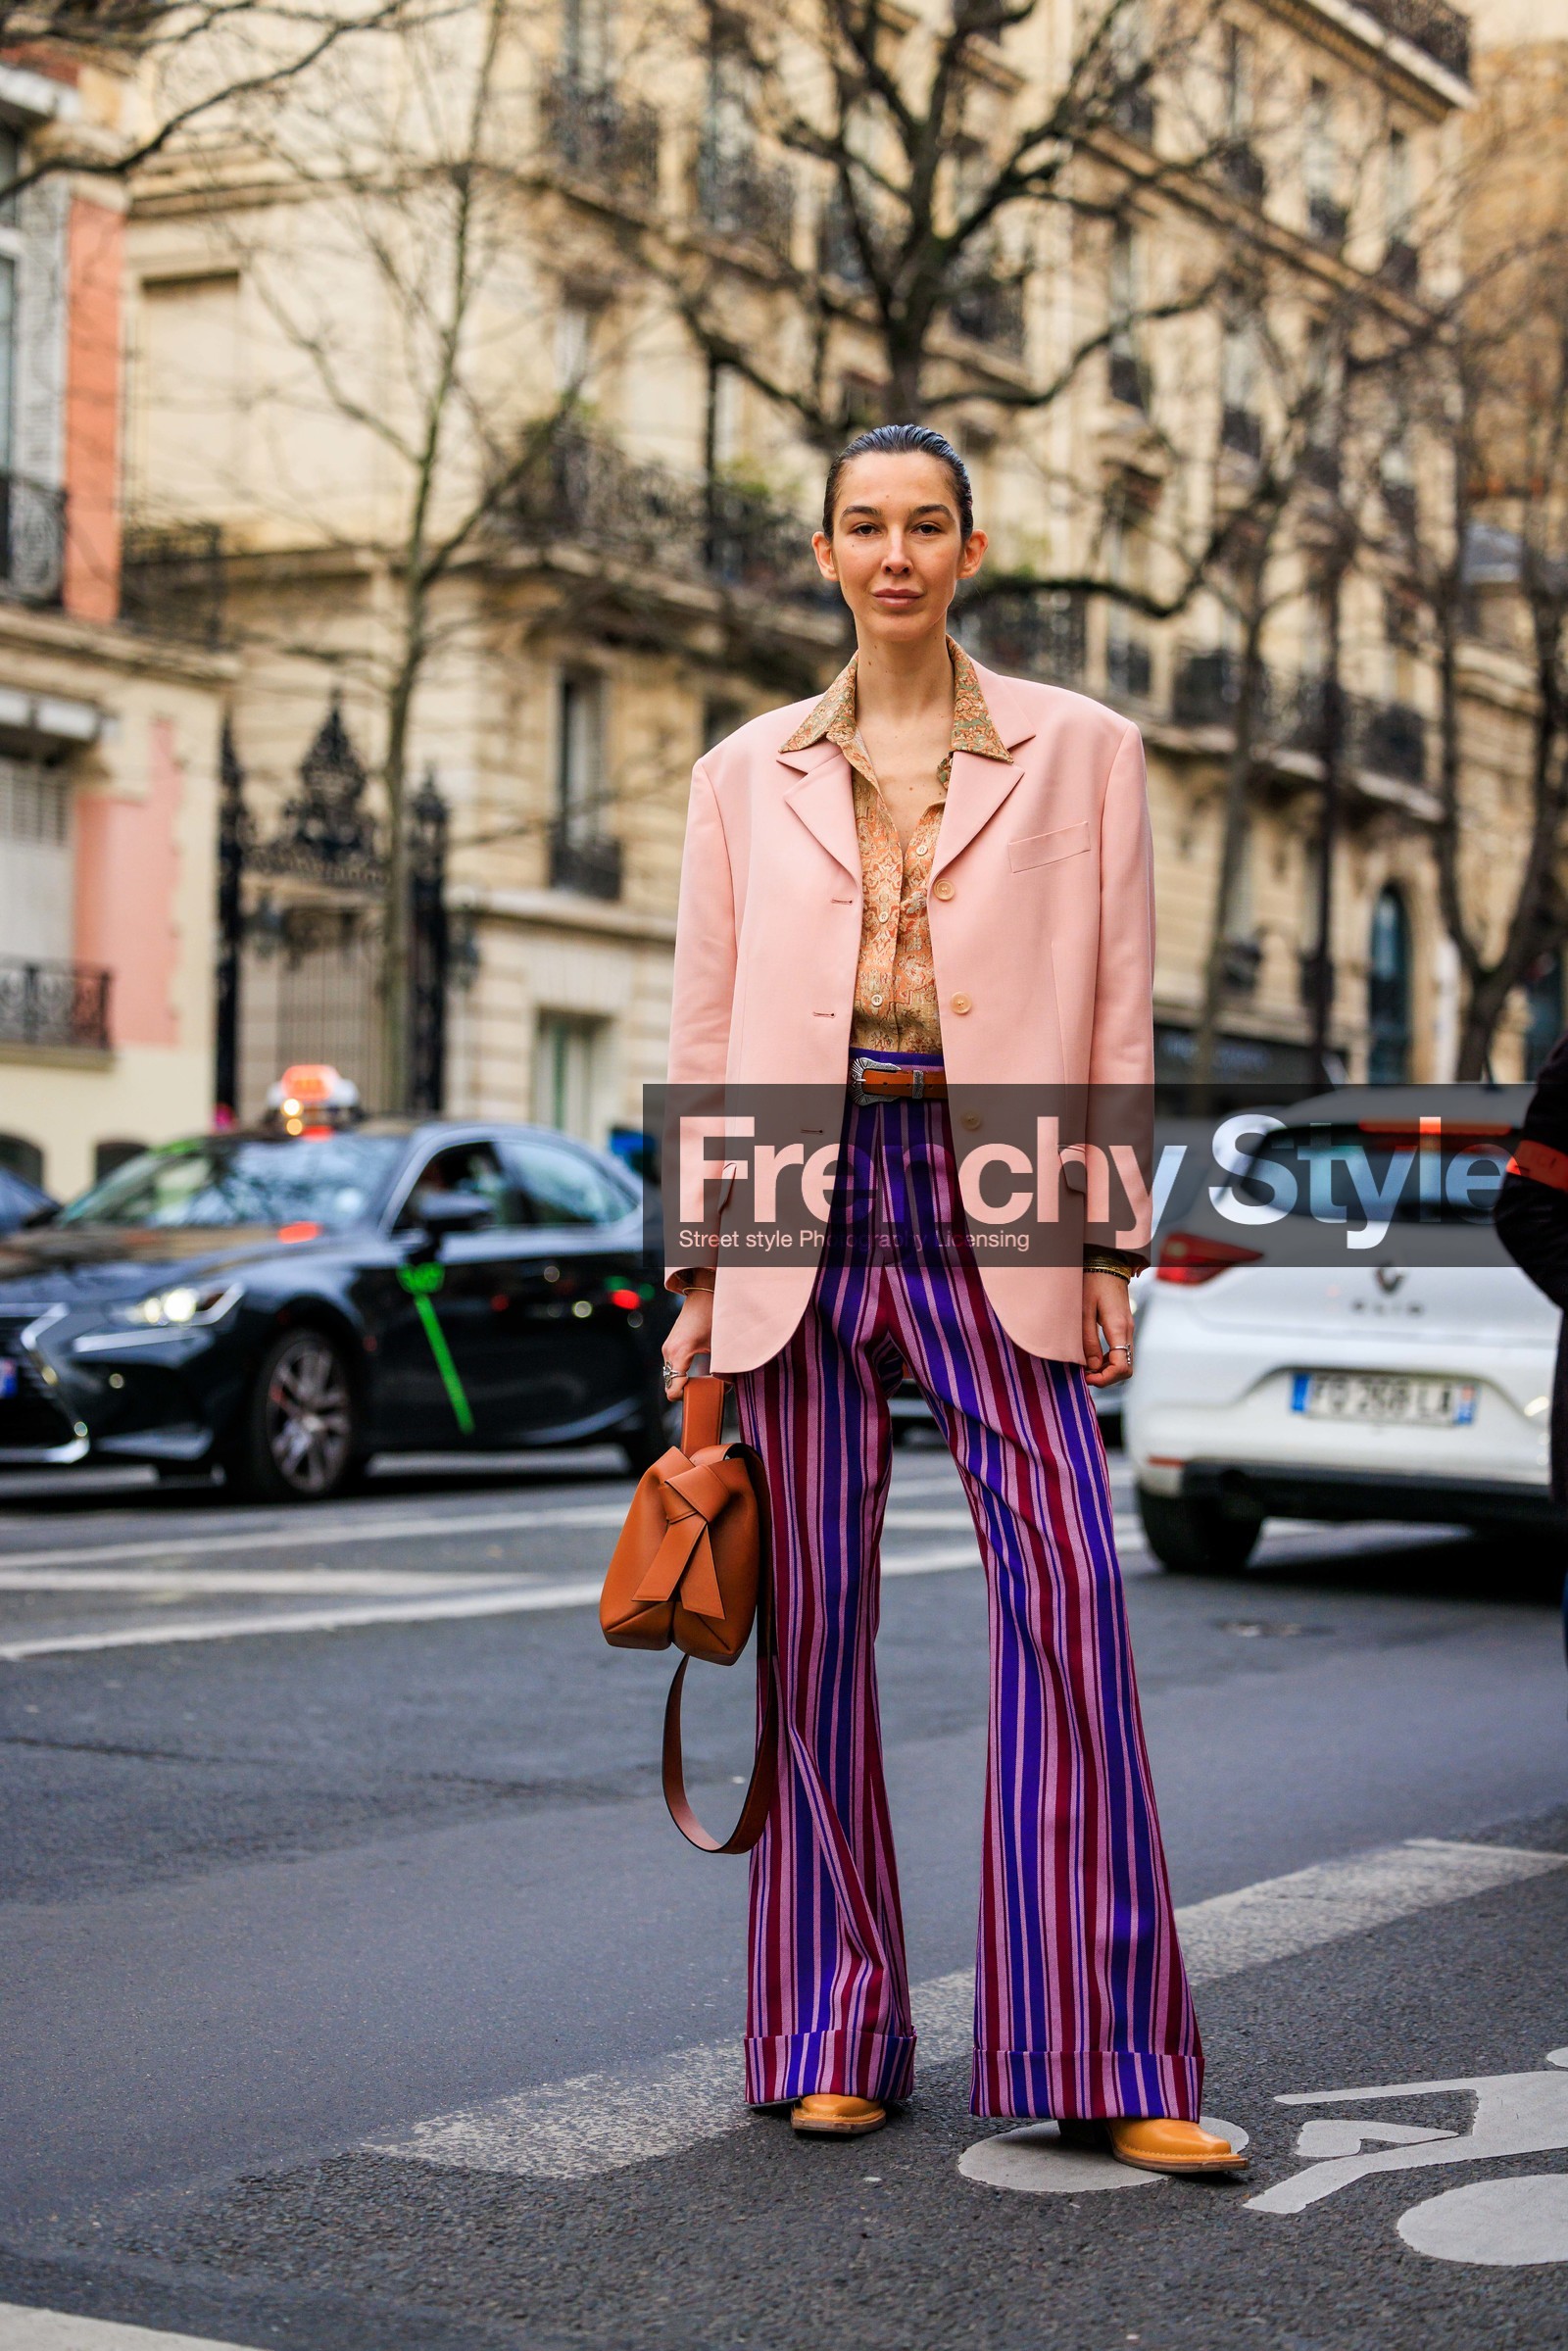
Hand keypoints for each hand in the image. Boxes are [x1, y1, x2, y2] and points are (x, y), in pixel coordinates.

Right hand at [663, 1287, 713, 1399]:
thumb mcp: (722, 1345)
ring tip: (704, 1381)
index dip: (686, 1398)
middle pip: (671, 1385)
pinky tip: (698, 1371)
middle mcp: (669, 1351)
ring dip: (685, 1382)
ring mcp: (667, 1348)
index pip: (673, 1389)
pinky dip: (682, 1373)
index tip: (702, 1397)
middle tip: (707, 1389)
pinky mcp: (670, 1345)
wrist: (705, 1294)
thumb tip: (726, 1387)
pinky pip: (672, 1367)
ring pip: (671, 1376)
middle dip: (688, 1391)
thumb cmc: (715, 1317)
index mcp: (680, 1353)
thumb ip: (724, 1368)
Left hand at [1082, 1270, 1134, 1388]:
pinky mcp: (1124, 1327)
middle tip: (1084, 1375)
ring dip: (1107, 1370)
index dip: (1105, 1379)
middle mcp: (1128, 1331)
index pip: (1122, 1367)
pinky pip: (1121, 1352)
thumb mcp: (1083, 1312)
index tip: (1086, 1377)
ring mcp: (1128, 1329)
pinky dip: (1109, 1361)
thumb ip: (1088, 1341)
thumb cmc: (1092, 1284)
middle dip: (1106, 1378)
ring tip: (1085, 1367)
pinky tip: (1092, 1358)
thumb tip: (1092, 1367)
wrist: (1106, 1264)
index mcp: (1119, 1329)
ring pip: (1124, 1362)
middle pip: (1126, 1369)